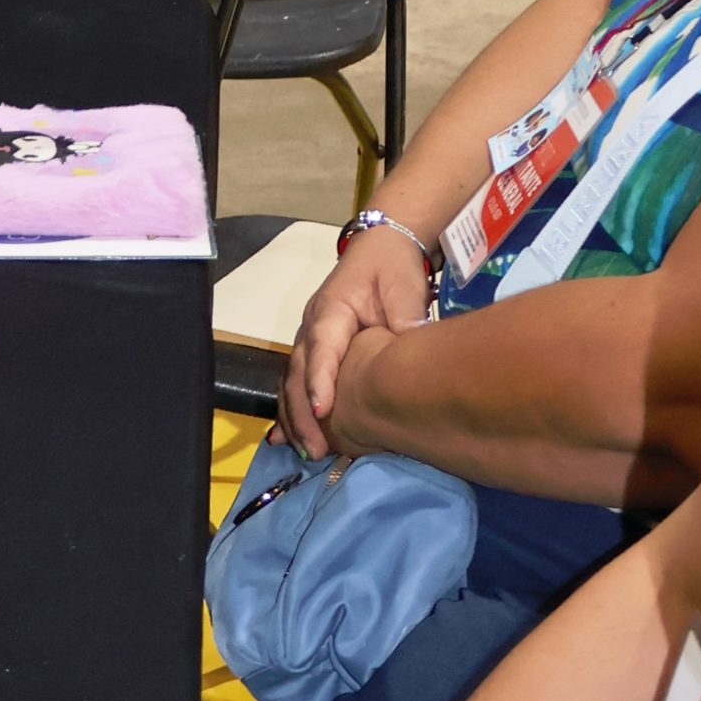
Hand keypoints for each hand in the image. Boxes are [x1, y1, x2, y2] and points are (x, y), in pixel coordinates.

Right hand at [274, 232, 428, 459]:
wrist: (381, 248)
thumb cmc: (392, 268)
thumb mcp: (404, 289)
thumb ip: (405, 320)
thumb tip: (413, 351)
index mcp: (333, 308)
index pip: (322, 346)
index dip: (321, 379)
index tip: (323, 412)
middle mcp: (313, 324)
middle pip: (299, 369)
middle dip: (302, 411)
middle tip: (316, 449)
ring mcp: (310, 337)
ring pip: (292, 378)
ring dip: (294, 415)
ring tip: (306, 451)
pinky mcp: (316, 349)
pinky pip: (297, 380)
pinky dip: (290, 409)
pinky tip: (286, 438)